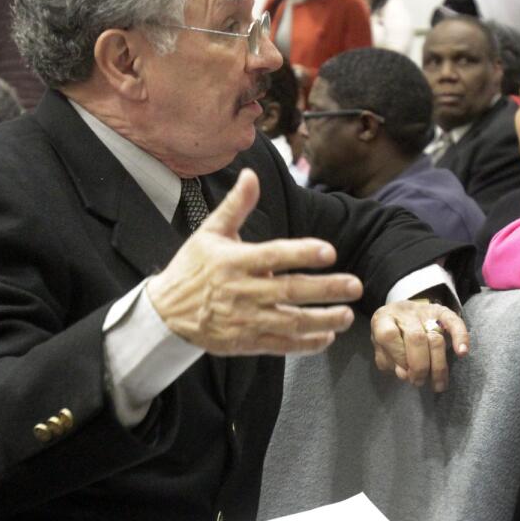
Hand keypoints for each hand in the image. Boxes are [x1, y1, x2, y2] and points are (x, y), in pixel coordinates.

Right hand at [147, 169, 362, 355]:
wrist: (165, 313)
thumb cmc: (192, 268)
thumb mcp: (210, 233)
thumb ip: (236, 206)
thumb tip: (251, 175)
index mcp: (235, 261)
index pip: (274, 255)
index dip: (302, 253)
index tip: (330, 252)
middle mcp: (241, 291)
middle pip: (289, 290)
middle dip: (326, 289)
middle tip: (355, 286)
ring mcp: (244, 320)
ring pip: (290, 321)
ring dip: (322, 320)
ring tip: (348, 315)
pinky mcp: (244, 342)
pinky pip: (280, 345)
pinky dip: (305, 343)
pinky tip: (326, 337)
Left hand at [370, 300, 469, 392]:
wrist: (401, 314)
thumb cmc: (391, 338)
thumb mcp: (382, 350)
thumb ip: (390, 362)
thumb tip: (406, 374)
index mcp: (383, 319)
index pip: (388, 335)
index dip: (398, 357)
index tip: (405, 373)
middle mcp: (404, 313)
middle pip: (416, 338)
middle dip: (420, 366)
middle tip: (419, 382)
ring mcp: (423, 311)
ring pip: (435, 338)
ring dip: (438, 366)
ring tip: (437, 384)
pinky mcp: (441, 312)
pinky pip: (454, 323)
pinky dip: (461, 338)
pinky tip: (462, 353)